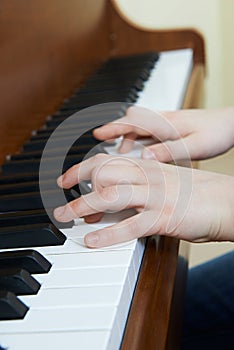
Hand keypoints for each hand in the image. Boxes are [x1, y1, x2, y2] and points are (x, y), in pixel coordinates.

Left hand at [54, 154, 233, 247]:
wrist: (225, 201)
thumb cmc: (195, 192)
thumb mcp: (163, 181)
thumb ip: (138, 185)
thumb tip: (112, 198)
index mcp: (147, 166)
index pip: (105, 160)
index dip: (80, 168)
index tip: (65, 179)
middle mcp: (147, 176)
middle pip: (101, 174)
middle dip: (75, 187)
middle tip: (61, 205)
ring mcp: (155, 195)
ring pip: (109, 195)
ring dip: (82, 207)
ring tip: (66, 218)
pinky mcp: (163, 217)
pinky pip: (130, 225)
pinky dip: (108, 234)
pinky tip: (93, 241)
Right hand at [93, 106, 233, 161]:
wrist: (232, 123)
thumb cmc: (217, 133)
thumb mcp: (194, 146)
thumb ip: (168, 151)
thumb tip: (143, 156)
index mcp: (166, 123)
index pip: (133, 121)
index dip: (113, 128)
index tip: (97, 133)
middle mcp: (164, 119)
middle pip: (132, 120)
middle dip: (116, 129)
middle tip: (104, 141)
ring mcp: (168, 121)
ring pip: (140, 124)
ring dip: (128, 135)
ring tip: (122, 151)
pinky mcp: (173, 125)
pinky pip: (150, 129)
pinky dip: (140, 137)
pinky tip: (143, 149)